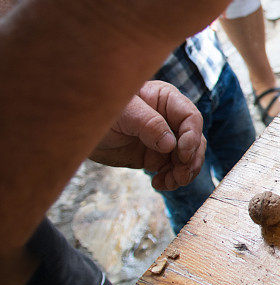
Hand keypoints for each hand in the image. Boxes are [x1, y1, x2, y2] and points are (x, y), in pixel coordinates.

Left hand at [90, 81, 205, 190]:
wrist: (79, 131)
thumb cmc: (99, 111)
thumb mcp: (123, 113)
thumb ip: (148, 124)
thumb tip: (171, 144)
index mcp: (166, 100)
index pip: (190, 117)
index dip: (192, 136)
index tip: (183, 155)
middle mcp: (170, 119)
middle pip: (195, 139)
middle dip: (191, 159)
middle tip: (180, 175)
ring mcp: (165, 139)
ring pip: (188, 157)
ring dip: (184, 172)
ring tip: (170, 182)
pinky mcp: (157, 156)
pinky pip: (173, 169)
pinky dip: (171, 179)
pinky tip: (160, 184)